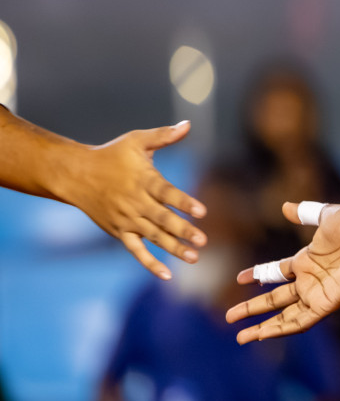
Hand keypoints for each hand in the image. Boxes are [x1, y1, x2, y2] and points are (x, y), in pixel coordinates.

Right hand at [59, 121, 207, 278]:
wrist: (75, 175)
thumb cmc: (111, 155)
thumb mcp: (136, 141)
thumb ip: (164, 135)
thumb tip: (188, 125)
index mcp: (143, 180)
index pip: (166, 193)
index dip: (184, 202)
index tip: (202, 211)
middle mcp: (135, 203)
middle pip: (161, 219)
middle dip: (182, 230)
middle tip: (203, 240)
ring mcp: (126, 220)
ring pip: (152, 237)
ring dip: (173, 248)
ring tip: (195, 258)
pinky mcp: (119, 232)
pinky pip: (135, 251)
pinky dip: (150, 263)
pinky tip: (167, 275)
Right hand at [226, 202, 339, 343]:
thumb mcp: (326, 215)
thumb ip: (306, 213)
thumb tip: (285, 206)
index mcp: (306, 260)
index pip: (276, 273)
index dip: (257, 275)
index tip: (238, 278)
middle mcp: (309, 280)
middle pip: (274, 298)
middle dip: (251, 308)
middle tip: (229, 316)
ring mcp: (316, 293)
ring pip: (283, 316)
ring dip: (262, 327)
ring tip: (240, 337)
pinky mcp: (325, 304)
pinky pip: (300, 322)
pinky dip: (281, 329)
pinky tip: (262, 334)